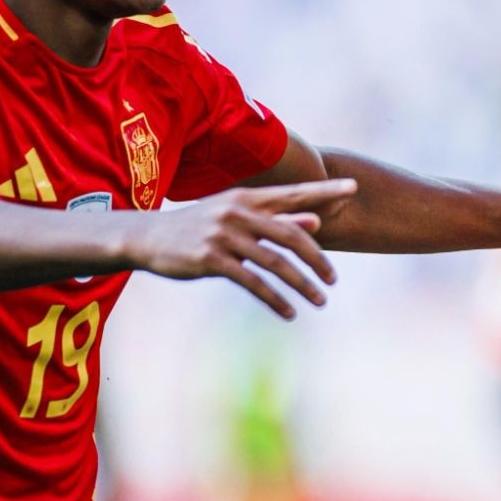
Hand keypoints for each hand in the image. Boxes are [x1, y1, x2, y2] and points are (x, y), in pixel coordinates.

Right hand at [129, 179, 356, 317]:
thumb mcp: (236, 218)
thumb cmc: (197, 227)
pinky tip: (290, 313)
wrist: (147, 237)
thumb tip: (316, 221)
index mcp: (247, 198)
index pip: (293, 193)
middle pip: (291, 234)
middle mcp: (238, 213)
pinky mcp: (212, 260)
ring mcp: (224, 236)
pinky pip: (253, 282)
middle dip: (318, 259)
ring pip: (276, 262)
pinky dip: (275, 299)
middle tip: (334, 280)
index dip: (324, 190)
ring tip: (320, 301)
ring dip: (302, 284)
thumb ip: (276, 219)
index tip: (353, 187)